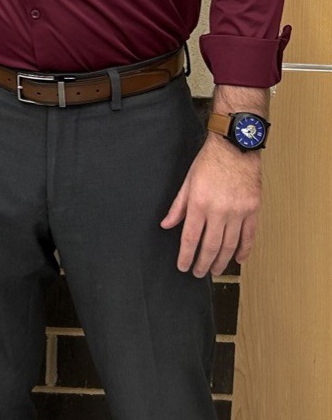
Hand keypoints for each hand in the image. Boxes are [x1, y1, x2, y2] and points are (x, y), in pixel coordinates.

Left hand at [160, 134, 261, 277]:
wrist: (235, 145)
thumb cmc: (210, 160)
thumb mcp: (188, 181)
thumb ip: (178, 206)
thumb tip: (166, 225)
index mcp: (199, 203)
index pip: (191, 238)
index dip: (186, 256)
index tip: (183, 267)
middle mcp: (219, 210)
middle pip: (211, 246)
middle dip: (203, 263)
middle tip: (199, 273)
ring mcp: (238, 211)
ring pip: (230, 244)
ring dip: (222, 261)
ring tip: (215, 269)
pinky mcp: (253, 209)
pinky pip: (249, 235)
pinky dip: (244, 250)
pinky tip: (238, 259)